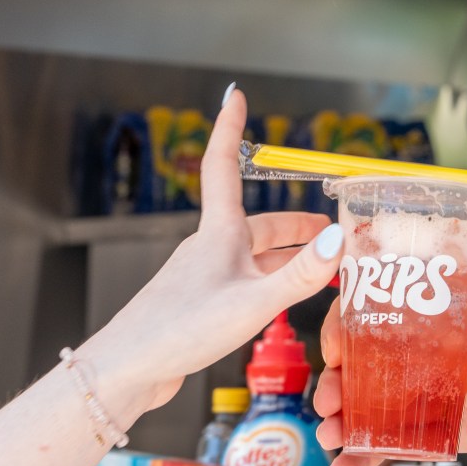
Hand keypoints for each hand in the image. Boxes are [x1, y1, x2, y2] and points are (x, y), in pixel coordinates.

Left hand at [82, 88, 343, 419]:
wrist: (129, 369)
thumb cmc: (181, 330)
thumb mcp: (253, 302)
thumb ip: (299, 275)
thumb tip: (337, 242)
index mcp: (219, 235)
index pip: (225, 167)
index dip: (231, 129)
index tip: (235, 96)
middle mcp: (210, 249)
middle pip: (257, 224)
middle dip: (294, 223)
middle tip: (327, 229)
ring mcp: (203, 276)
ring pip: (253, 256)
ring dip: (286, 256)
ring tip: (317, 267)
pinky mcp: (200, 304)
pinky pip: (243, 282)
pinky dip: (269, 283)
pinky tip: (281, 303)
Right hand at [312, 298, 466, 465]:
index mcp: (417, 321)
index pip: (366, 315)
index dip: (342, 328)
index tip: (335, 348)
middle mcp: (400, 356)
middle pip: (352, 366)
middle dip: (332, 384)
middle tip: (329, 403)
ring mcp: (404, 395)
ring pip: (359, 408)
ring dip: (338, 423)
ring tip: (330, 438)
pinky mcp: (415, 430)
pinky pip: (381, 444)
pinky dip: (359, 457)